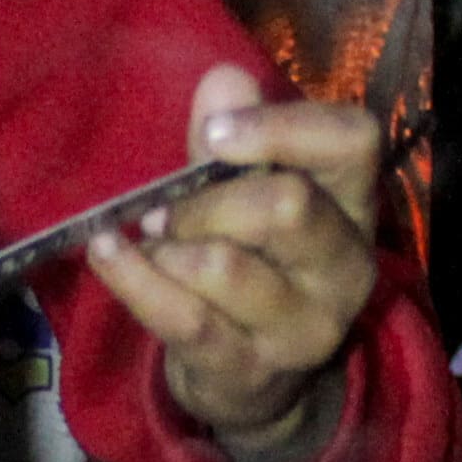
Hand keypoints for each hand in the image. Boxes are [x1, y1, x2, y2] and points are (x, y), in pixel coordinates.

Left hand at [84, 61, 383, 457]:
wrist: (249, 383)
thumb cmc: (248, 262)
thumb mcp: (239, 193)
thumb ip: (228, 138)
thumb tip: (223, 79)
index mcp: (353, 203)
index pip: (353, 140)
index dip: (281, 127)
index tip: (215, 137)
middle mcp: (346, 267)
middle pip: (286, 205)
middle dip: (206, 201)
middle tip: (170, 211)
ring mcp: (304, 327)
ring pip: (226, 266)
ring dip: (170, 247)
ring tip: (157, 247)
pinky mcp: (250, 372)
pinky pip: (183, 317)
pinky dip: (134, 278)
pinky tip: (107, 252)